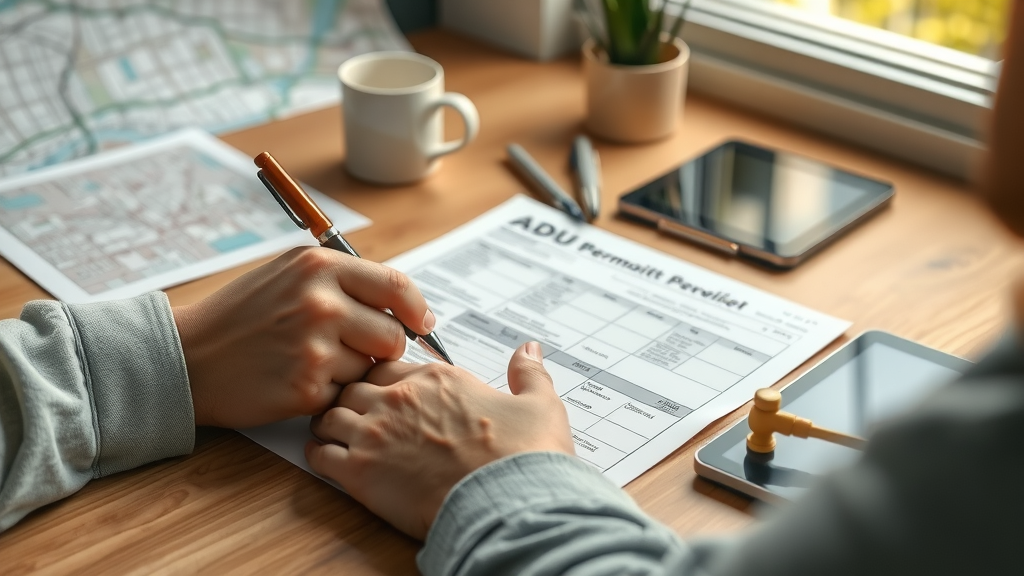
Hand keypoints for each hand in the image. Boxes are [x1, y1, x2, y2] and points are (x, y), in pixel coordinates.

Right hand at [172, 246, 433, 427]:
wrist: (188, 357)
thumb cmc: (242, 315)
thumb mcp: (289, 274)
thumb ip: (343, 280)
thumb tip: (402, 301)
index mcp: (320, 266)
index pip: (396, 286)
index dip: (416, 309)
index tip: (421, 323)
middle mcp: (321, 302)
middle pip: (393, 335)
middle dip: (381, 348)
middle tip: (351, 349)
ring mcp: (315, 346)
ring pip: (369, 367)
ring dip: (349, 371)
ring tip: (308, 360)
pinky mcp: (306, 387)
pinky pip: (343, 392)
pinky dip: (327, 392)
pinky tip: (294, 380)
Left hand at [306, 342, 572, 539]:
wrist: (508, 503)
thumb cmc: (524, 457)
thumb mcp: (539, 406)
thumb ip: (529, 374)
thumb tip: (530, 350)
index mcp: (437, 379)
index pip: (390, 366)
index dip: (387, 381)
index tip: (391, 396)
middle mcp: (399, 398)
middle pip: (354, 386)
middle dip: (354, 400)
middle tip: (361, 417)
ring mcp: (374, 433)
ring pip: (329, 415)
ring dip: (332, 424)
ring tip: (341, 438)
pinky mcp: (358, 472)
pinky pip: (319, 454)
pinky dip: (320, 456)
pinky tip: (331, 463)